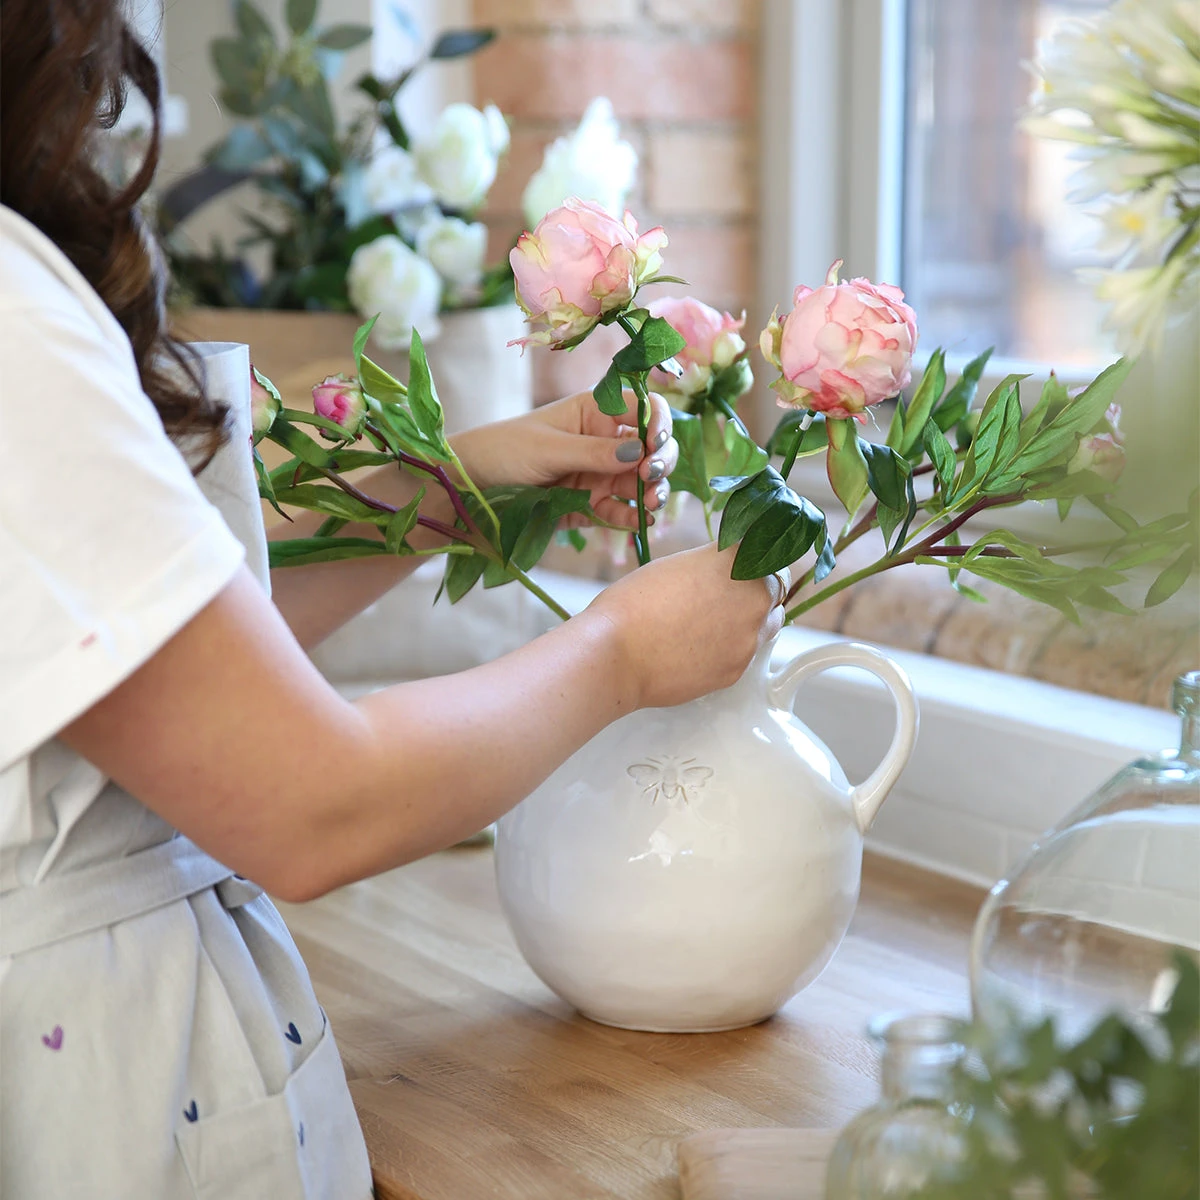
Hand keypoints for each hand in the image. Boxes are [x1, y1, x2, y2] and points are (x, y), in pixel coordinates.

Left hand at [450, 388, 677, 529]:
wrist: (474, 487)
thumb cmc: (505, 451)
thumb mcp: (549, 449)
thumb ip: (593, 452)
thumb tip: (638, 453)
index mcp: (596, 413)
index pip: (644, 408)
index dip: (659, 422)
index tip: (655, 442)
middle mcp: (605, 442)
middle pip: (653, 447)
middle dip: (661, 460)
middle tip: (650, 475)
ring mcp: (601, 475)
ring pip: (644, 481)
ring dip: (654, 490)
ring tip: (650, 502)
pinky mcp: (593, 505)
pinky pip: (623, 511)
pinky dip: (634, 517)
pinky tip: (637, 520)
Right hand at [582, 544, 787, 709]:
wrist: (616, 653)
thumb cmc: (634, 603)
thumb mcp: (678, 565)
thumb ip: (714, 566)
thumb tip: (728, 573)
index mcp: (738, 560)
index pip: (769, 549)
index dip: (759, 555)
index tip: (751, 559)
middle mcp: (754, 596)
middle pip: (777, 587)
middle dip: (759, 588)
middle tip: (731, 593)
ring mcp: (750, 636)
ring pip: (767, 623)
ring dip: (751, 619)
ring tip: (713, 622)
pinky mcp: (738, 670)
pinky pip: (746, 653)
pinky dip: (731, 648)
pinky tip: (700, 647)